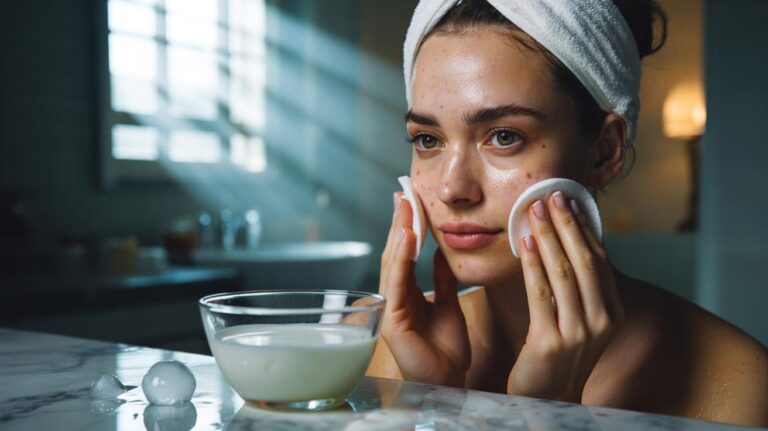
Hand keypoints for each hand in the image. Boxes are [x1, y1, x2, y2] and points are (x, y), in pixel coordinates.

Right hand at [379, 193, 470, 385]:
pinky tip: (407, 238)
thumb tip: (441, 252)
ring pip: (393, 264)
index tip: (411, 198)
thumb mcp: (448, 304)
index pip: (404, 253)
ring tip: (406, 207)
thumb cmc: (447, 349)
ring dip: (399, 233)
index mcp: (405, 294)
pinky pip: (397, 284)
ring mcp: (389, 309)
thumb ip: (442, 279)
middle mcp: (392, 298)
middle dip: (399, 222)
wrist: (451, 380)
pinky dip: (401, 259)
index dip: (407, 225)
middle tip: (404, 192)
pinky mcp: (392, 321)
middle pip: (395, 253)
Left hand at [507, 191, 624, 401]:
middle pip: (583, 260)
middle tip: (551, 196)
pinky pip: (541, 293)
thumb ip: (579, 288)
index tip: (569, 201)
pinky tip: (525, 244)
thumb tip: (569, 242)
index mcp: (612, 311)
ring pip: (563, 272)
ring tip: (534, 211)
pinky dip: (533, 264)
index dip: (583, 227)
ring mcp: (579, 333)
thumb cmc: (560, 356)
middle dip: (566, 224)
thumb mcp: (579, 321)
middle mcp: (601, 320)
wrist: (549, 401)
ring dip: (548, 236)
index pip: (598, 259)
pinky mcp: (551, 342)